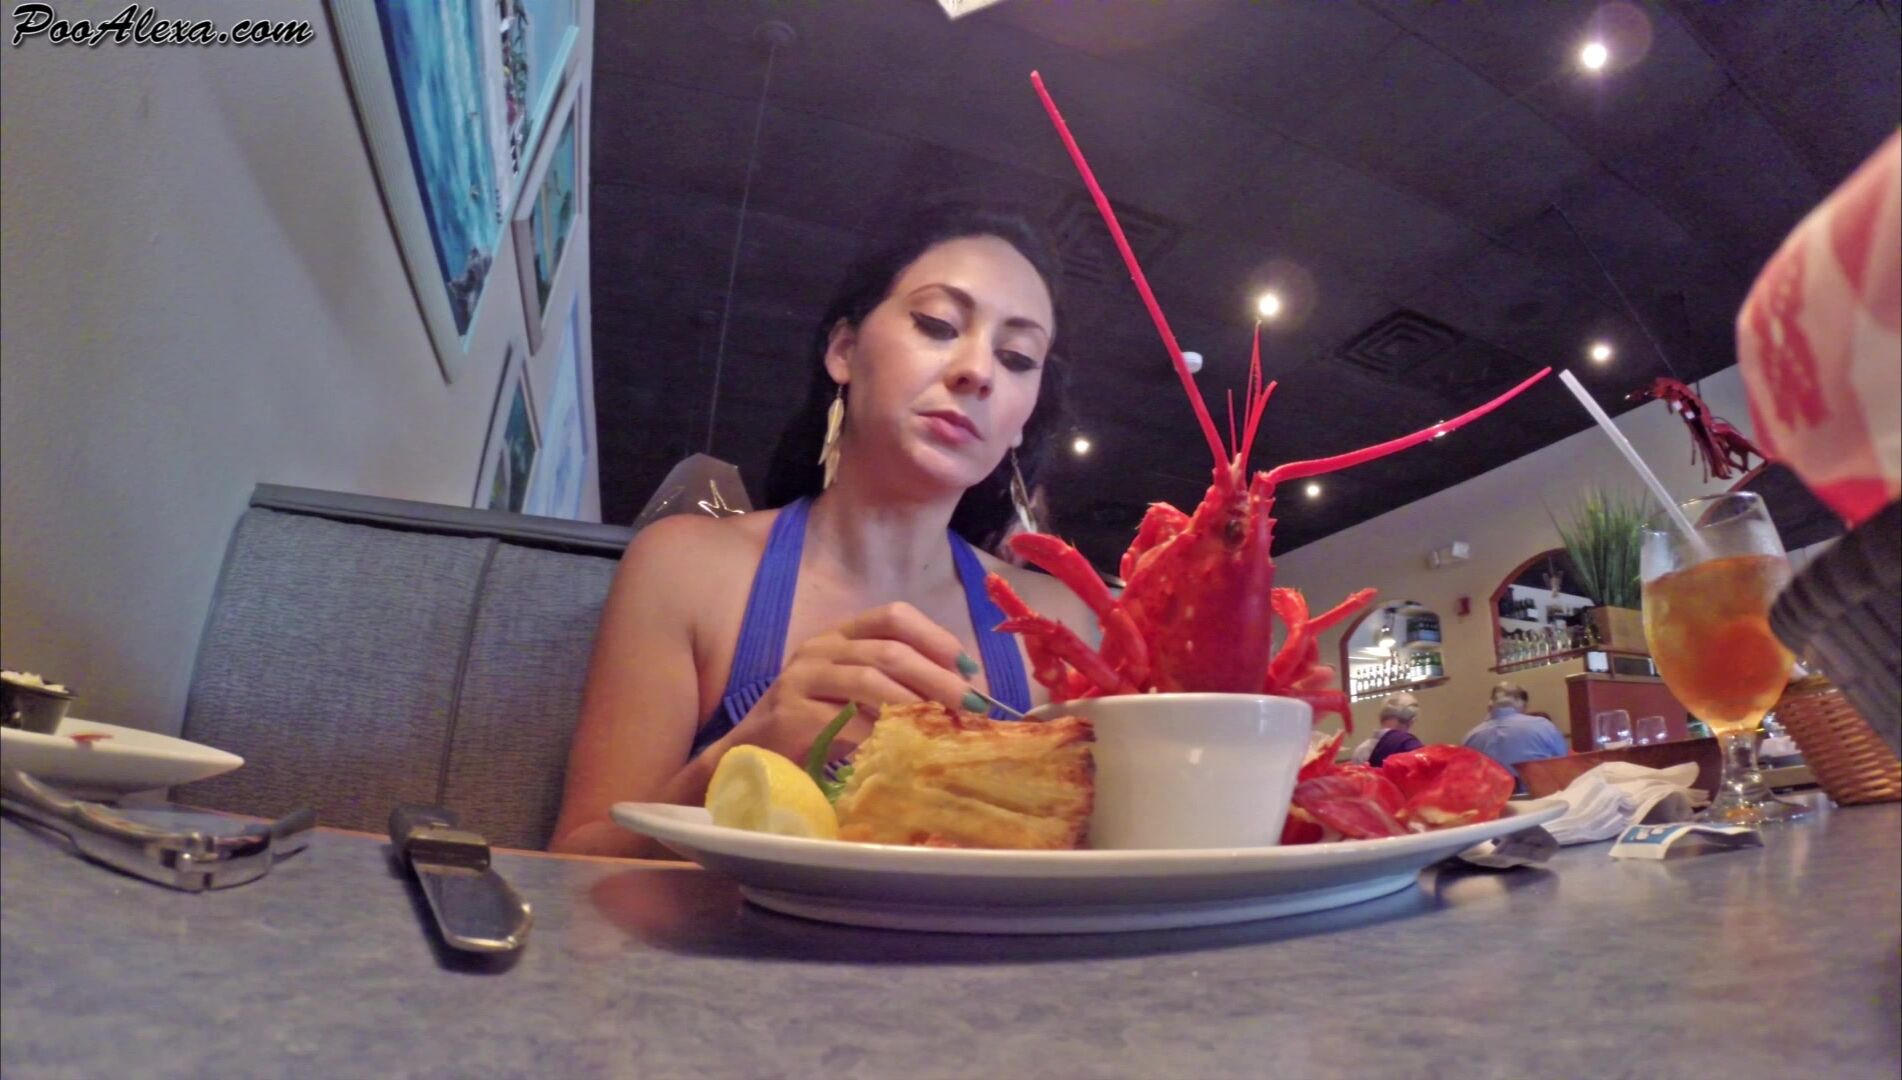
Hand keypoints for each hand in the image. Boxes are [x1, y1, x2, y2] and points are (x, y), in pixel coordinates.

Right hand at [726, 603, 971, 762]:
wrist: (752, 755)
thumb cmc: (814, 726)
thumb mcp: (854, 695)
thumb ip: (894, 685)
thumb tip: (960, 694)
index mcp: (839, 636)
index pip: (892, 616)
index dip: (935, 636)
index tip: (968, 666)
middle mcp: (819, 649)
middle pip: (889, 651)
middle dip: (937, 678)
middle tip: (971, 704)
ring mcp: (801, 680)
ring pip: (869, 681)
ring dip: (914, 704)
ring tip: (943, 725)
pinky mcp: (790, 716)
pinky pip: (846, 722)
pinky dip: (879, 735)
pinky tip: (901, 748)